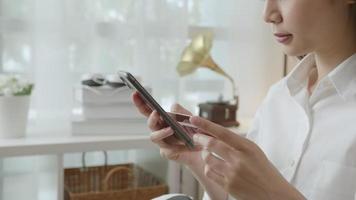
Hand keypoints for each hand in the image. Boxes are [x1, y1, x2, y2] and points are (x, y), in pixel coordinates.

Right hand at [132, 91, 202, 165]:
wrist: (203, 148)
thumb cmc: (193, 131)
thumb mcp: (189, 117)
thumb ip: (181, 111)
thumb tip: (172, 107)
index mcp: (161, 119)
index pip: (148, 110)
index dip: (140, 102)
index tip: (135, 93)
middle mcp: (159, 130)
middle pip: (150, 124)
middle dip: (151, 118)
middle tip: (156, 113)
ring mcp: (162, 142)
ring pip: (154, 137)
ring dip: (162, 132)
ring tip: (171, 129)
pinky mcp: (168, 153)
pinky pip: (169, 150)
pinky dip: (179, 146)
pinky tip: (188, 144)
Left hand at [190, 116, 305, 199]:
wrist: (274, 194)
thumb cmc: (264, 170)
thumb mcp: (254, 151)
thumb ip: (236, 143)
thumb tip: (215, 133)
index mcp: (247, 147)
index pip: (222, 132)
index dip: (206, 124)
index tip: (194, 118)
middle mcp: (239, 159)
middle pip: (211, 144)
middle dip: (200, 139)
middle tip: (196, 137)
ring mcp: (232, 173)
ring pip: (207, 159)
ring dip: (205, 154)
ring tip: (208, 154)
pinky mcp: (228, 185)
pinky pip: (209, 172)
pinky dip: (208, 168)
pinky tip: (213, 167)